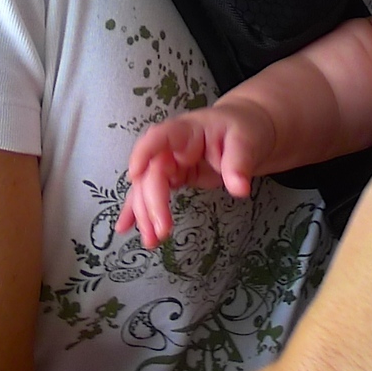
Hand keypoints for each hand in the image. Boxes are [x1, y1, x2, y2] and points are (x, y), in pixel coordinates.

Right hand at [117, 102, 278, 247]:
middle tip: (161, 231)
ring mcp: (169, 162)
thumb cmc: (244, 129)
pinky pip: (151, 193)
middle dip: (152, 203)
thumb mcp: (246, 142)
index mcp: (187, 131)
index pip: (160, 136)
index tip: (135, 174)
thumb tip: (239, 189)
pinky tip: (126, 227)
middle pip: (152, 172)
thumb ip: (239, 164)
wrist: (246, 128)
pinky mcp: (173, 176)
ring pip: (147, 187)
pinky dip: (139, 210)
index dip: (144, 152)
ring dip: (144, 213)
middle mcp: (172, 146)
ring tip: (150, 241)